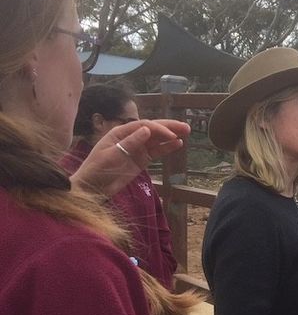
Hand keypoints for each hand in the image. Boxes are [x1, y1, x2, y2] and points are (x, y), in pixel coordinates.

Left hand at [69, 119, 190, 195]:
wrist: (93, 187)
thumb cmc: (97, 170)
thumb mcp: (112, 155)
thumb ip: (130, 143)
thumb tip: (147, 129)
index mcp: (121, 133)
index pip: (144, 126)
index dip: (159, 129)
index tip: (172, 135)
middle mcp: (131, 138)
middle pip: (153, 130)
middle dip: (169, 127)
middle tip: (186, 127)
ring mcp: (137, 149)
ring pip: (157, 140)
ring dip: (171, 136)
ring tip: (186, 133)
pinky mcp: (141, 160)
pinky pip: (156, 152)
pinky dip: (166, 148)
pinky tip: (178, 144)